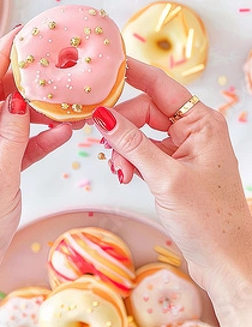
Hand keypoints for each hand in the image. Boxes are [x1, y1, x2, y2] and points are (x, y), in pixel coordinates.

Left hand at [0, 26, 72, 271]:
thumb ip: (12, 137)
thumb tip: (20, 99)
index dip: (2, 55)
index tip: (22, 33)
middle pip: (1, 94)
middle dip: (26, 75)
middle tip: (53, 59)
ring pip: (16, 117)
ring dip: (41, 108)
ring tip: (68, 99)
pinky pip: (22, 142)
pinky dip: (42, 136)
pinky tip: (65, 131)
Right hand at [92, 59, 251, 326]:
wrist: (225, 261)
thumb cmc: (208, 220)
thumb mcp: (165, 177)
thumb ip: (132, 144)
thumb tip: (102, 115)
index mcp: (201, 122)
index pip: (160, 85)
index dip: (132, 73)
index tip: (105, 65)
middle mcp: (193, 129)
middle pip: (144, 111)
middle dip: (123, 130)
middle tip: (109, 151)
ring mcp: (183, 147)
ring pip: (140, 132)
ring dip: (125, 150)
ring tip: (121, 173)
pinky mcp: (174, 165)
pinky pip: (144, 150)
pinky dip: (130, 160)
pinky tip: (125, 175)